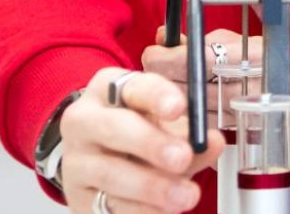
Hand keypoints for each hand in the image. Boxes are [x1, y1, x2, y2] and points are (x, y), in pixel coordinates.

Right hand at [60, 68, 224, 213]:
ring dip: (152, 186)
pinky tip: (163, 210)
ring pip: (110, 173)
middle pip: (114, 128)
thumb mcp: (162, 124)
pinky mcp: (79, 196)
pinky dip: (141, 210)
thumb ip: (190, 135)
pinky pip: (109, 206)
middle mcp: (85, 121)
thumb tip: (213, 143)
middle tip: (183, 157)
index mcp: (109, 90)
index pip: (133, 86)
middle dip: (151, 143)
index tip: (179, 108)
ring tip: (185, 195)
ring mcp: (76, 161)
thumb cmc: (134, 132)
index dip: (157, 96)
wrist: (94, 162)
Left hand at [143, 27, 289, 157]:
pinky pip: (198, 126)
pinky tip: (185, 108)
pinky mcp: (235, 134)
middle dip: (160, 78)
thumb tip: (162, 35)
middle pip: (183, 85)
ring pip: (186, 109)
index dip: (164, 56)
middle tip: (157, 71)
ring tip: (171, 89)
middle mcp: (246, 85)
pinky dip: (185, 117)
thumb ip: (198, 39)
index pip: (194, 57)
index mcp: (249, 55)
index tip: (155, 52)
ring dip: (169, 99)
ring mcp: (241, 112)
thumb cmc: (265, 66)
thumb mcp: (237, 41)